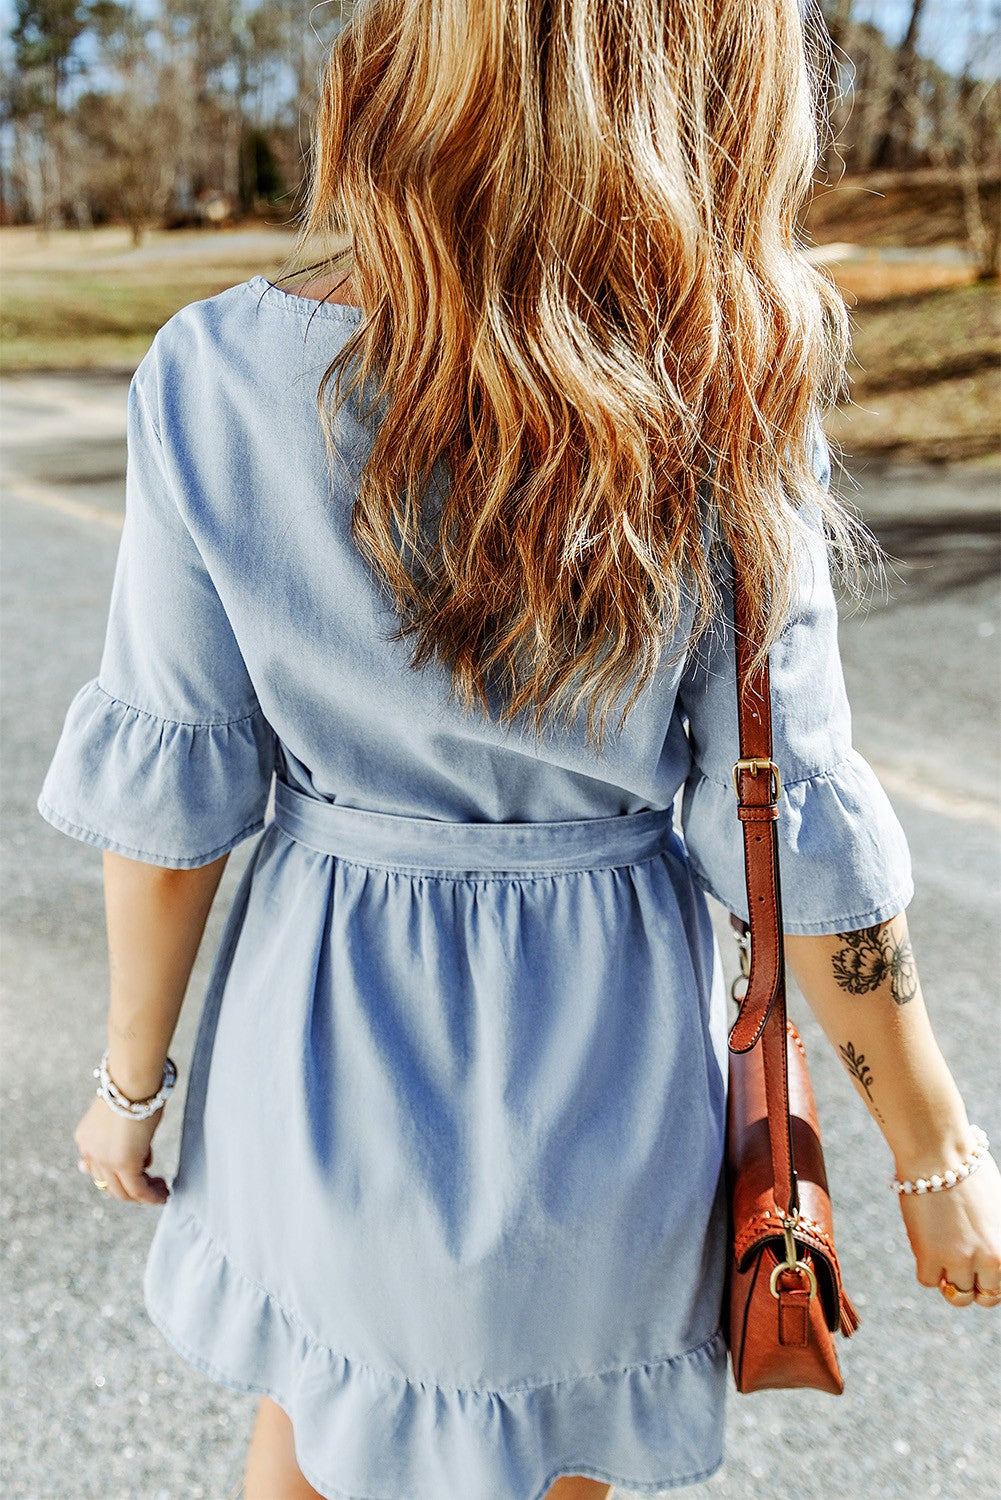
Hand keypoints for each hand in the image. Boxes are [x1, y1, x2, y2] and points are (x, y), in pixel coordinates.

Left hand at [74, 1094, 169, 1204]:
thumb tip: (137, 1156)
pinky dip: (151, 1196)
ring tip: (160, 1189)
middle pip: (107, 1183)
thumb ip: (122, 1134)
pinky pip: (138, 1190)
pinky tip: (162, 1194)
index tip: (135, 1173)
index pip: (95, 1167)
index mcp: (85, 1137)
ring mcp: (104, 1160)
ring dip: (142, 1194)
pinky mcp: (124, 1164)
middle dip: (129, 1188)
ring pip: (122, 1191)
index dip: (114, 1175)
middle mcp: (90, 1152)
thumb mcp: (122, 1114)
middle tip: (151, 1186)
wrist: (132, 1080)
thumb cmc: (133, 1087)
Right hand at [898, 1150, 1000, 1308]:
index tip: (979, 1270)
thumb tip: (985, 1251)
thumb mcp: (998, 1207)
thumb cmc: (969, 1170)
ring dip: (949, 1280)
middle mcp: (990, 1258)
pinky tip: (925, 1246)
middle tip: (960, 1265)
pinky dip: (927, 1269)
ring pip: (957, 1295)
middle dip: (973, 1285)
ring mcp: (959, 1259)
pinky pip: (928, 1281)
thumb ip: (996, 1235)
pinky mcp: (929, 1255)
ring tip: (941, 1255)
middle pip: (986, 1297)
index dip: (991, 1279)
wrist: (939, 1152)